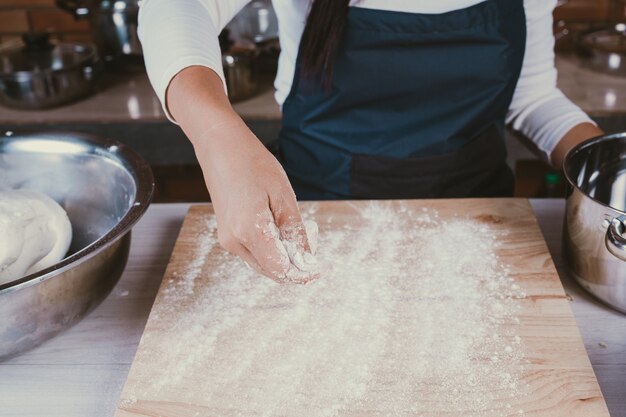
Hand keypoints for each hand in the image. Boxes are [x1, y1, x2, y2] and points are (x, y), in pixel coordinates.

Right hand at [167, 66, 317, 283]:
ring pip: (263, 264)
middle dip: (294, 264)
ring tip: (296, 230)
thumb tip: (306, 260)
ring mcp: (227, 240)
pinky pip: (254, 253)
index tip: (318, 269)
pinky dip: (271, 249)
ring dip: (283, 256)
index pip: (281, 269)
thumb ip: (294, 232)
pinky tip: (280, 228)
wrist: (221, 147)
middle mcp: (234, 241)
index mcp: (249, 230)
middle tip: (312, 240)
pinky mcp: (226, 235)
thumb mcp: (283, 196)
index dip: (302, 274)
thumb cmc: (253, 164)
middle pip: (272, 271)